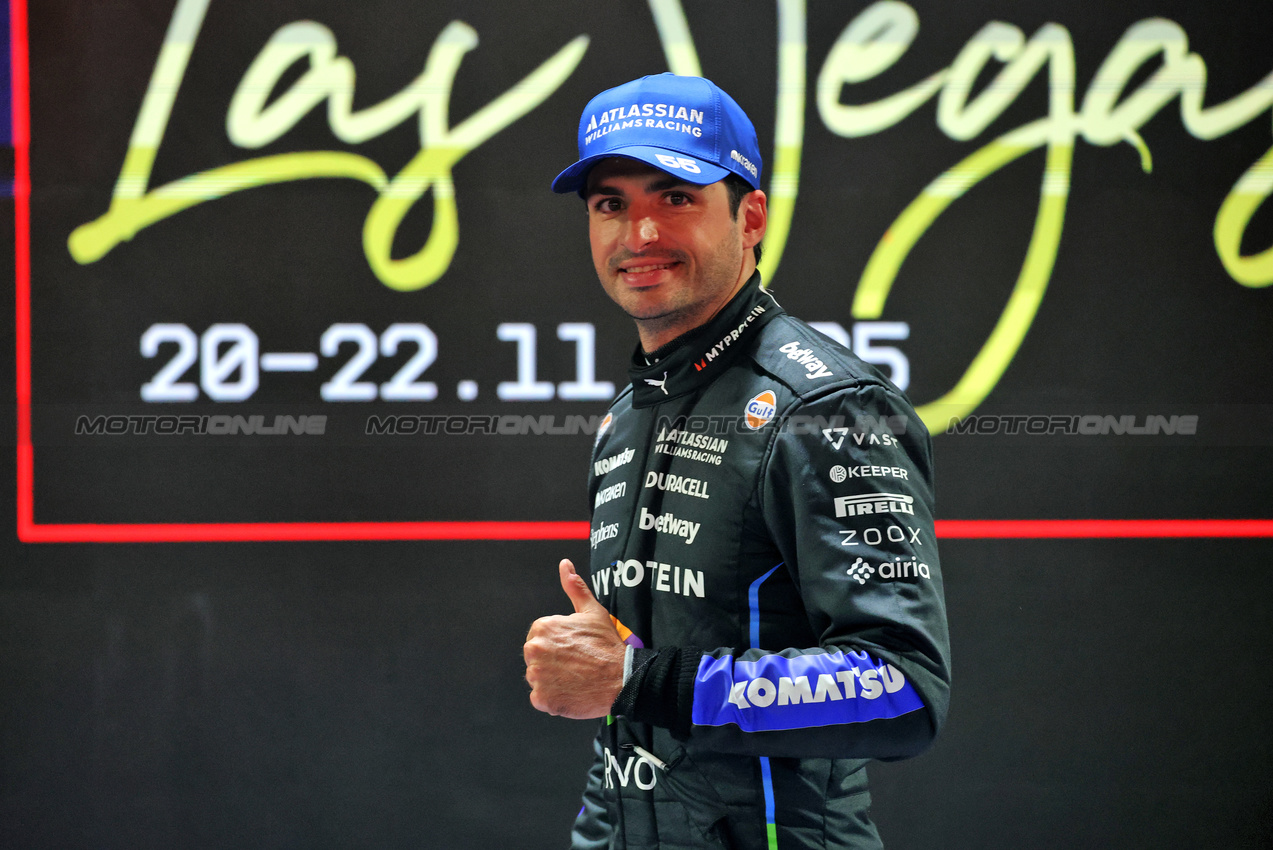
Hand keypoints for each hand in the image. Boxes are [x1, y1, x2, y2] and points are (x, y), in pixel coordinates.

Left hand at [524, 559, 625, 718]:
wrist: (621, 679)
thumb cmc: (607, 646)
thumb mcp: (592, 611)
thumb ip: (574, 587)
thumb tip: (565, 565)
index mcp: (542, 627)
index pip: (539, 638)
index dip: (558, 645)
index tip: (574, 650)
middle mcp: (534, 650)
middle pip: (536, 658)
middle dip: (552, 662)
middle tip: (576, 664)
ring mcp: (536, 676)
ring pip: (538, 678)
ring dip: (552, 680)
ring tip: (575, 678)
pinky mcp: (541, 698)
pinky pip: (540, 699)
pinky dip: (553, 698)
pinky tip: (571, 691)